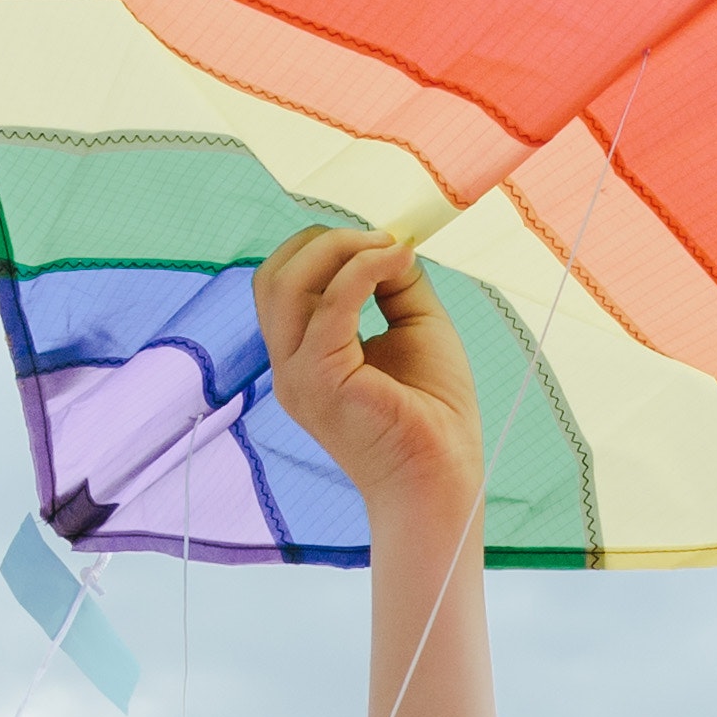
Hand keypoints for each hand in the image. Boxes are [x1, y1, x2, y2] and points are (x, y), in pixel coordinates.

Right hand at [257, 224, 483, 546]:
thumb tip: (389, 241)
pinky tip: (398, 260)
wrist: (444, 476)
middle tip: (382, 240)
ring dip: (339, 248)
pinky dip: (364, 269)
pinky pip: (330, 303)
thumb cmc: (435, 412)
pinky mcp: (322, 380)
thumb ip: (394, 283)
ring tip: (390, 248)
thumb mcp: (415, 327)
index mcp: (303, 357)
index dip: (323, 249)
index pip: (282, 284)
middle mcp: (289, 367)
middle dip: (325, 241)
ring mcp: (297, 376)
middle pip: (273, 276)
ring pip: (287, 283)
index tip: (379, 242)